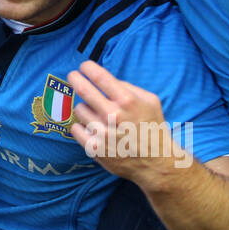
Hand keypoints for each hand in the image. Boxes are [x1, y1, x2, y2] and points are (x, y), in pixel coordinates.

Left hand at [67, 60, 186, 184]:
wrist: (155, 162)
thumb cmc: (152, 127)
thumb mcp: (150, 100)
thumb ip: (128, 87)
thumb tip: (105, 80)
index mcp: (127, 101)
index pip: (100, 77)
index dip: (87, 68)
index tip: (83, 67)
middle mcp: (113, 115)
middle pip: (83, 90)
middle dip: (75, 79)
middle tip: (73, 76)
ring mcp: (102, 133)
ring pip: (79, 109)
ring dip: (86, 108)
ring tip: (97, 114)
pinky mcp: (94, 148)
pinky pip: (75, 128)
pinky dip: (81, 126)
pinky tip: (92, 128)